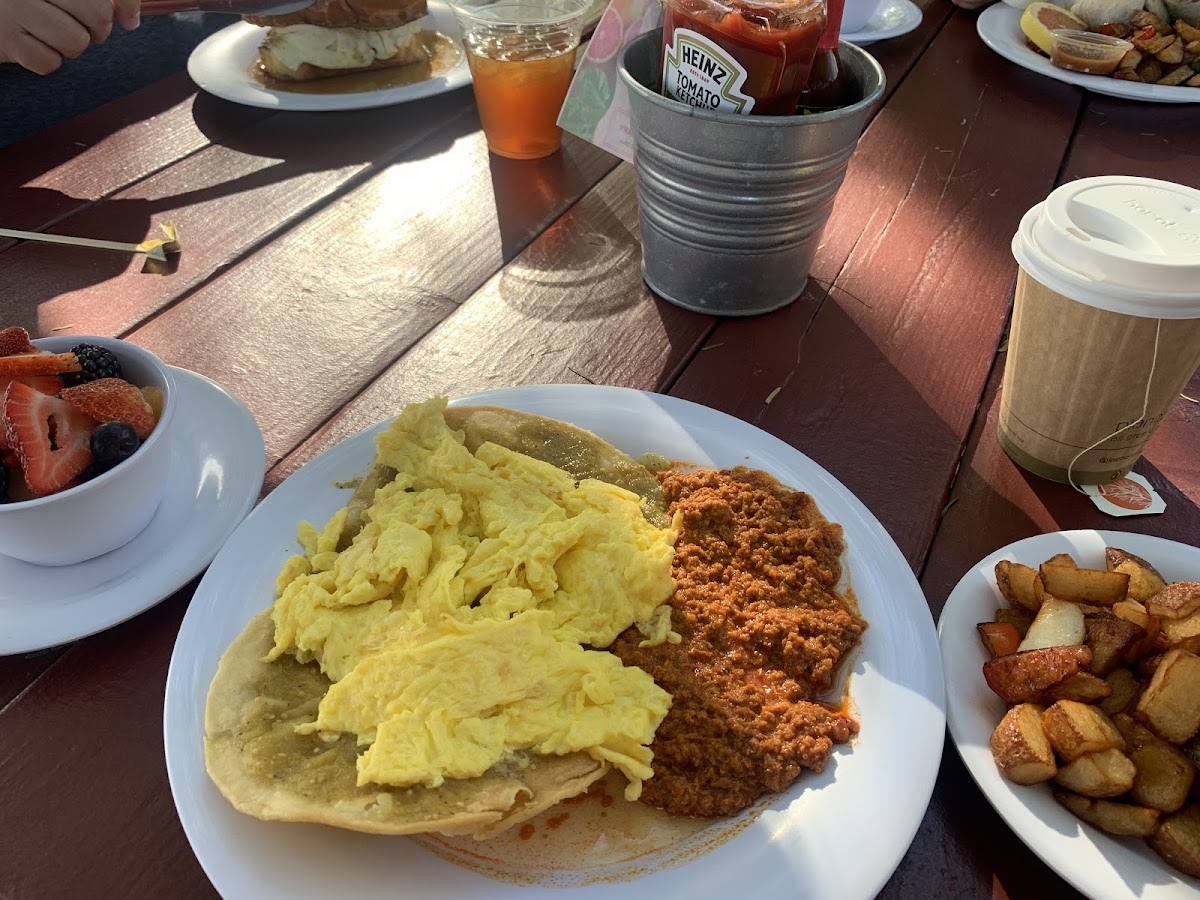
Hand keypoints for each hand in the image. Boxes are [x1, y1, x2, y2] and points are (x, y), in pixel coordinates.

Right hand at [0, 0, 140, 74]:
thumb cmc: (30, 2)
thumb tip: (130, 22)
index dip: (128, 4)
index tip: (129, 21)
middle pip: (98, 14)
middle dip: (96, 29)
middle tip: (77, 25)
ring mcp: (12, 8)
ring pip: (76, 42)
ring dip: (69, 46)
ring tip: (50, 34)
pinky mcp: (4, 38)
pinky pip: (49, 63)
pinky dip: (45, 60)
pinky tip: (30, 44)